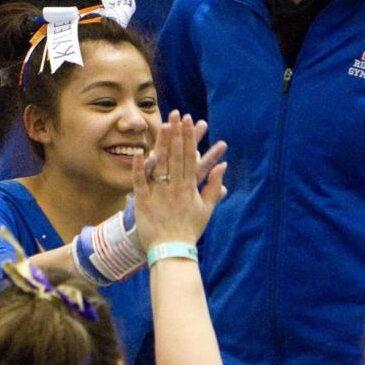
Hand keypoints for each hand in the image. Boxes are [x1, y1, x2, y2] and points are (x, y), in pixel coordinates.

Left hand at [133, 111, 226, 248]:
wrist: (172, 251)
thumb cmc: (189, 230)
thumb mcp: (206, 209)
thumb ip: (214, 187)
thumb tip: (223, 167)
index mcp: (189, 188)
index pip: (190, 157)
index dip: (188, 138)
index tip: (188, 121)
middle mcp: (175, 188)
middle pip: (176, 156)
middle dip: (177, 133)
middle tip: (176, 114)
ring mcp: (159, 194)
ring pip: (160, 164)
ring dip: (162, 143)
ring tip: (163, 124)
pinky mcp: (143, 202)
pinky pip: (140, 181)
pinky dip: (140, 166)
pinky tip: (140, 150)